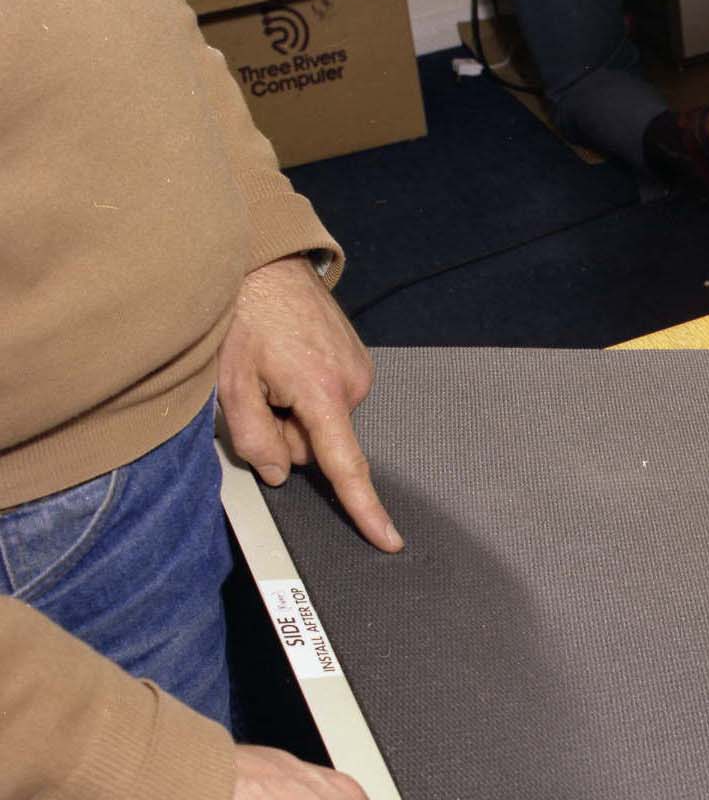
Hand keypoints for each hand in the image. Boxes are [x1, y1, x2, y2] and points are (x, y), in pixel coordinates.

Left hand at [218, 255, 400, 551]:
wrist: (264, 261)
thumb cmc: (243, 314)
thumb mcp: (229, 383)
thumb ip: (253, 439)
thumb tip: (280, 471)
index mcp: (322, 391)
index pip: (345, 466)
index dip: (364, 508)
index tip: (388, 538)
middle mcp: (352, 382)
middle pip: (317, 444)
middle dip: (286, 431)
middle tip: (257, 391)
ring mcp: (358, 368)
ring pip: (321, 421)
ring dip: (293, 408)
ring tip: (269, 368)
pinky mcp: (356, 358)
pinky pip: (328, 397)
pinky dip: (303, 391)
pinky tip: (285, 359)